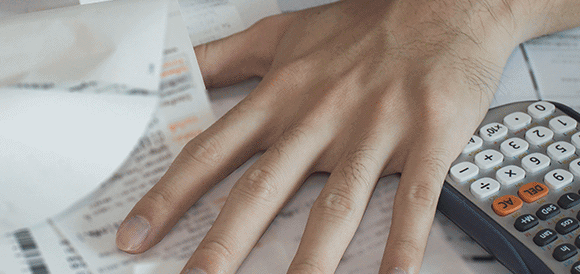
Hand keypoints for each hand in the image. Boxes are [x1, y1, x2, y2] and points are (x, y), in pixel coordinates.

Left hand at [117, 0, 524, 272]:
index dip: (168, 196)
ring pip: (334, 205)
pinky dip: (404, 243)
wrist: (444, 1)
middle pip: (261, 189)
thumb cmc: (363, 22)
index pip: (210, 153)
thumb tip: (172, 72)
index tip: (135, 235)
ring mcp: (373, 130)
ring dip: (311, 259)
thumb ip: (223, 58)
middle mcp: (318, 118)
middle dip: (224, 243)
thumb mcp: (279, 34)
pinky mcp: (427, 137)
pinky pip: (414, 200)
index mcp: (279, 97)